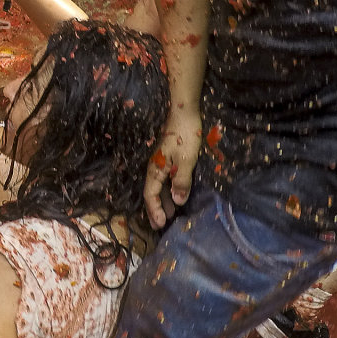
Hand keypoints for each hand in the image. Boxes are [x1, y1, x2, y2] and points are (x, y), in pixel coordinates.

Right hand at [143, 107, 198, 226]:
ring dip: (163, 201)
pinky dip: (168, 191)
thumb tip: (177, 201)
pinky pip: (165, 180)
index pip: (150, 195)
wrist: (184, 112)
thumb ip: (181, 181)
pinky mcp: (168, 158)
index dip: (155, 210)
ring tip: (170, 214)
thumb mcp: (186, 161)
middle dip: (155, 209)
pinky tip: (175, 195)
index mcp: (155, 169)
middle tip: (160, 225)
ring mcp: (161, 163)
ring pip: (159, 187)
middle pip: (152, 193)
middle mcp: (155, 168)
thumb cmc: (184, 135)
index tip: (161, 224)